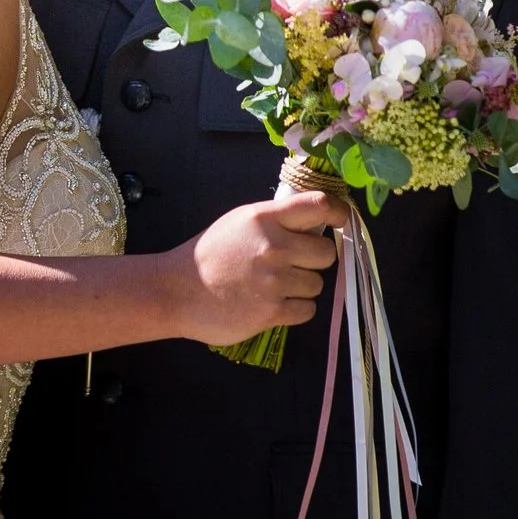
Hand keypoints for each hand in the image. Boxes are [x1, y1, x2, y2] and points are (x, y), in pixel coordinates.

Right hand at [173, 192, 340, 347]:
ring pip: (317, 284)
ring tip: (273, 286)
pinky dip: (295, 309)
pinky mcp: (271, 312)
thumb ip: (276, 220)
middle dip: (314, 260)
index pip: (318, 206)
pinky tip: (272, 303)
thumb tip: (316, 225)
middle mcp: (273, 247)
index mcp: (264, 218)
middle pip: (326, 253)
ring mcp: (273, 282)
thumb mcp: (240, 222)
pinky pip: (307, 310)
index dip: (338, 213)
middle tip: (292, 264)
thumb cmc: (210, 254)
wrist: (176, 291)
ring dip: (301, 287)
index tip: (341, 220)